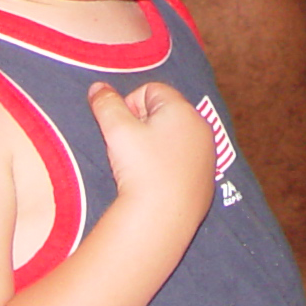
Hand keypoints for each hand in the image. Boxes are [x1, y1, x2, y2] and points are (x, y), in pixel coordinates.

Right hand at [88, 80, 214, 230]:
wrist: (163, 218)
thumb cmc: (141, 168)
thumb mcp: (116, 130)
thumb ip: (106, 103)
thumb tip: (98, 87)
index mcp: (182, 109)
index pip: (151, 90)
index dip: (130, 106)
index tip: (124, 130)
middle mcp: (201, 127)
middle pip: (165, 112)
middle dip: (143, 124)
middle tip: (131, 148)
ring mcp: (207, 154)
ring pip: (175, 136)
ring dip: (156, 144)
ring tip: (143, 166)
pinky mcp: (207, 178)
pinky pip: (184, 160)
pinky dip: (170, 165)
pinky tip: (158, 181)